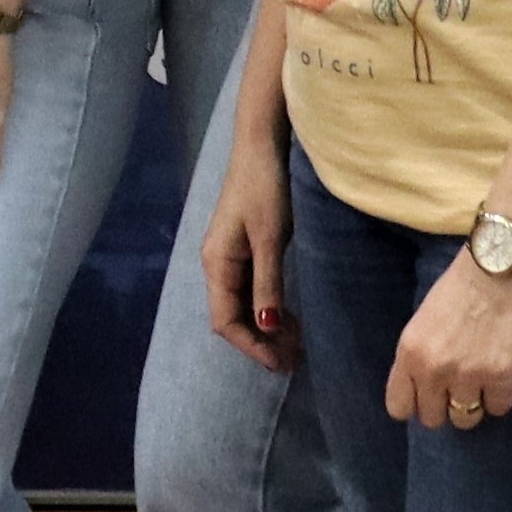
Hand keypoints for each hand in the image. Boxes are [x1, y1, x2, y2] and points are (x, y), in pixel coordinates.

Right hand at [200, 131, 296, 371]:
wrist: (261, 147)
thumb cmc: (265, 189)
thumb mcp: (270, 238)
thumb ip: (267, 283)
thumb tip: (266, 327)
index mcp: (216, 264)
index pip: (225, 321)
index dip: (250, 346)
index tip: (280, 364)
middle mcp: (217, 264)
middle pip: (231, 316)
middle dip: (259, 342)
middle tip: (293, 360)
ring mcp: (229, 256)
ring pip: (242, 305)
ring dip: (265, 327)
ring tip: (295, 344)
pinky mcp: (243, 248)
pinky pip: (250, 290)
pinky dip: (268, 307)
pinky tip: (288, 315)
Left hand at [389, 251, 511, 429]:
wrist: (500, 269)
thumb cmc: (458, 288)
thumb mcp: (422, 322)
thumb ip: (419, 356)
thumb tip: (422, 385)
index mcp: (408, 354)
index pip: (398, 407)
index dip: (413, 405)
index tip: (426, 397)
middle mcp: (433, 370)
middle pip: (432, 419)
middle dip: (443, 408)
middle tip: (455, 392)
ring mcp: (469, 376)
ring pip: (465, 420)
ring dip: (472, 406)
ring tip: (480, 387)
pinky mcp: (503, 376)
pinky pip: (498, 409)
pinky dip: (500, 398)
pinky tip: (501, 381)